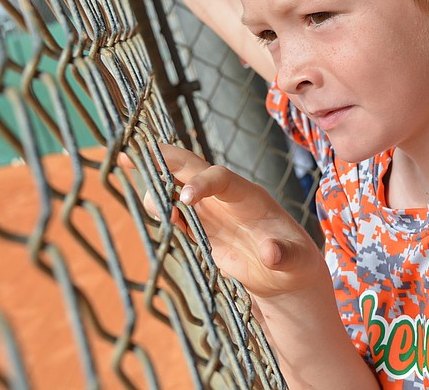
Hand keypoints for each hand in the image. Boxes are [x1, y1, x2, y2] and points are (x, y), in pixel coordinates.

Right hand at [121, 144, 326, 300]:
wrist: (286, 276)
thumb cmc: (296, 262)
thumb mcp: (297, 260)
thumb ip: (285, 254)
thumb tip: (271, 252)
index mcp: (250, 196)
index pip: (221, 178)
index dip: (201, 183)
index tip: (185, 198)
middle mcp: (226, 197)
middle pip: (192, 168)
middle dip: (164, 158)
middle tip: (131, 152)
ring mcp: (211, 211)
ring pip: (176, 188)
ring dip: (157, 190)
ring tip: (154, 209)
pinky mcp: (200, 229)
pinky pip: (175, 214)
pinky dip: (160, 211)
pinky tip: (156, 217)